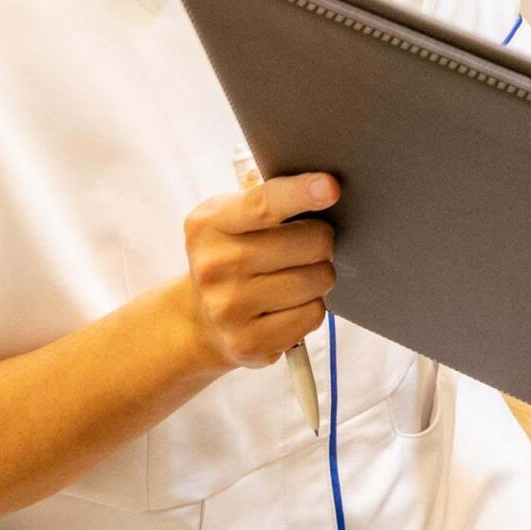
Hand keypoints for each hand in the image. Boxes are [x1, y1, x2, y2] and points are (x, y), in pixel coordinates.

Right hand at [177, 172, 339, 369]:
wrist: (199, 319)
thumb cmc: (230, 256)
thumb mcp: (231, 218)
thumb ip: (268, 198)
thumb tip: (323, 187)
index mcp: (209, 224)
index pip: (263, 204)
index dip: (301, 193)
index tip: (331, 187)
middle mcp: (214, 266)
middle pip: (310, 242)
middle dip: (321, 241)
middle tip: (308, 246)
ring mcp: (228, 308)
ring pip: (317, 280)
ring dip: (320, 275)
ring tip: (295, 276)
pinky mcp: (249, 342)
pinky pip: (313, 314)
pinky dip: (312, 307)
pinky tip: (289, 305)